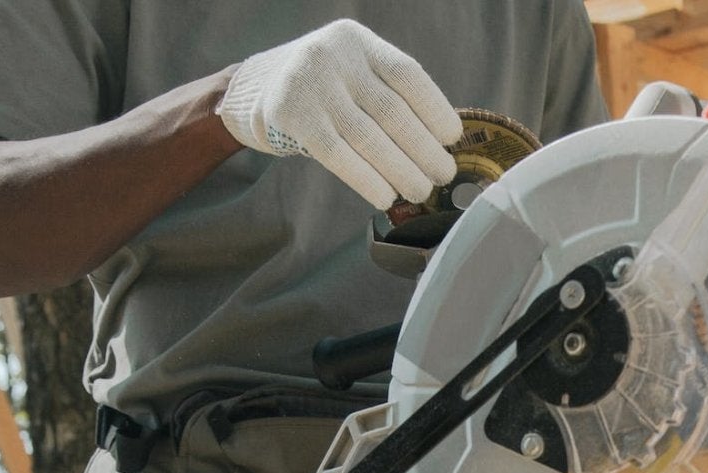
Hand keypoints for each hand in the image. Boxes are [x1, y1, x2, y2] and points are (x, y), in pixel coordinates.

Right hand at [218, 19, 462, 208]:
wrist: (255, 88)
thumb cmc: (321, 89)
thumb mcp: (353, 73)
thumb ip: (386, 94)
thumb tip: (438, 142)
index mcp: (358, 41)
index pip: (406, 74)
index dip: (434, 108)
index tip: (452, 138)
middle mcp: (335, 56)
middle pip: (391, 110)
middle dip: (423, 148)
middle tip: (443, 174)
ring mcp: (311, 85)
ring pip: (367, 136)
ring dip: (400, 169)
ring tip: (420, 190)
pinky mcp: (292, 116)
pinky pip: (337, 154)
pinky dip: (366, 179)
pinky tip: (385, 196)